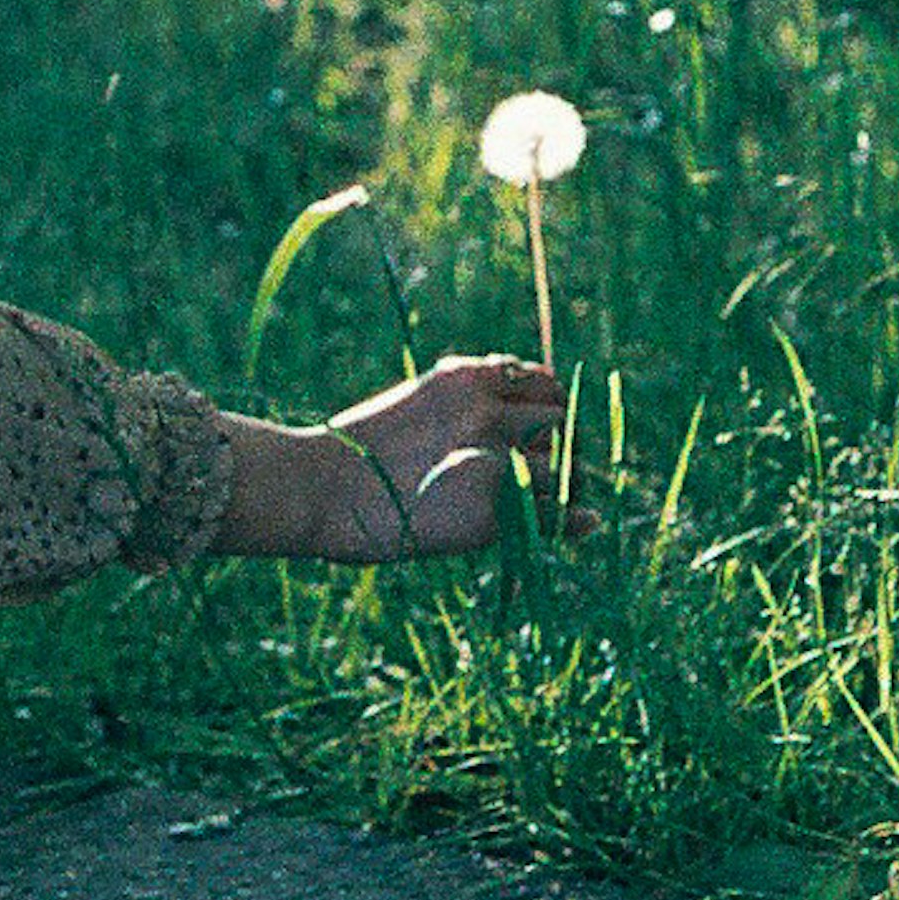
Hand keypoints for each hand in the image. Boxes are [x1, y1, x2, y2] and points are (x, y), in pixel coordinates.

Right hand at [214, 355, 572, 563]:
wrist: (317, 489)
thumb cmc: (357, 452)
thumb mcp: (419, 403)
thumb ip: (471, 405)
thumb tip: (518, 419)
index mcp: (467, 377)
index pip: (544, 380)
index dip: (550, 404)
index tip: (542, 427)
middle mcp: (488, 411)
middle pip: (562, 419)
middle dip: (562, 441)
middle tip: (551, 468)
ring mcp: (494, 460)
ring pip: (565, 465)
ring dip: (564, 482)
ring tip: (552, 500)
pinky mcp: (494, 512)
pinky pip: (557, 514)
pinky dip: (573, 519)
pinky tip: (580, 522)